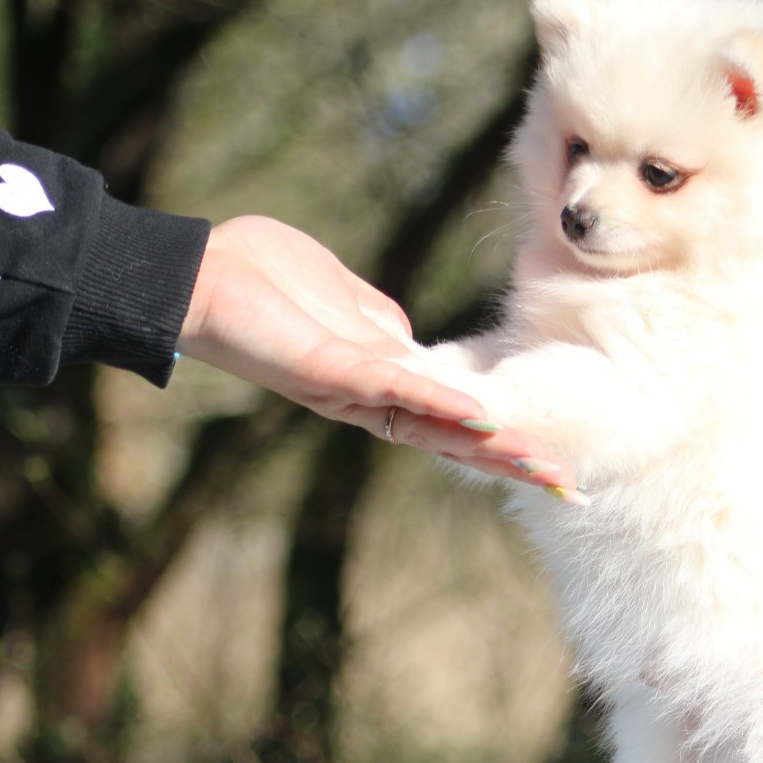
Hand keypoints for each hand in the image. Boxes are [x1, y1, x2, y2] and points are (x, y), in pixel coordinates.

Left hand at [176, 216, 583, 497]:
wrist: (197, 276)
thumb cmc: (259, 277)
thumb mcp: (339, 297)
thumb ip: (377, 322)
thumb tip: (408, 343)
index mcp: (373, 379)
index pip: (446, 417)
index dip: (497, 439)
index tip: (547, 458)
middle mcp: (366, 399)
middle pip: (450, 439)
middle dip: (508, 460)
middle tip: (565, 486)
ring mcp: (350, 390)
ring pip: (431, 426)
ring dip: (487, 446)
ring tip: (538, 463)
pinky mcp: (331, 371)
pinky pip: (394, 391)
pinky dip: (438, 404)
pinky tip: (480, 416)